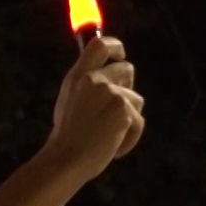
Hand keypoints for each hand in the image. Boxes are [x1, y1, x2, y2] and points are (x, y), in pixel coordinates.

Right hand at [45, 36, 144, 177]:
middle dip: (128, 90)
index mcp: (78, 76)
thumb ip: (88, 85)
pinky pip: (138, 121)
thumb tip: (109, 77)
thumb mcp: (71, 101)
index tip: (121, 54)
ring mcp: (109, 93)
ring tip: (110, 137)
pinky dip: (131, 137)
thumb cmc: (68, 136)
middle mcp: (93, 79)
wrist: (67, 160)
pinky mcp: (123, 109)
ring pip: (136, 99)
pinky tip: (114, 148)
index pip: (100, 45)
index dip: (115, 45)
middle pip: (127, 69)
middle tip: (115, 113)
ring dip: (129, 119)